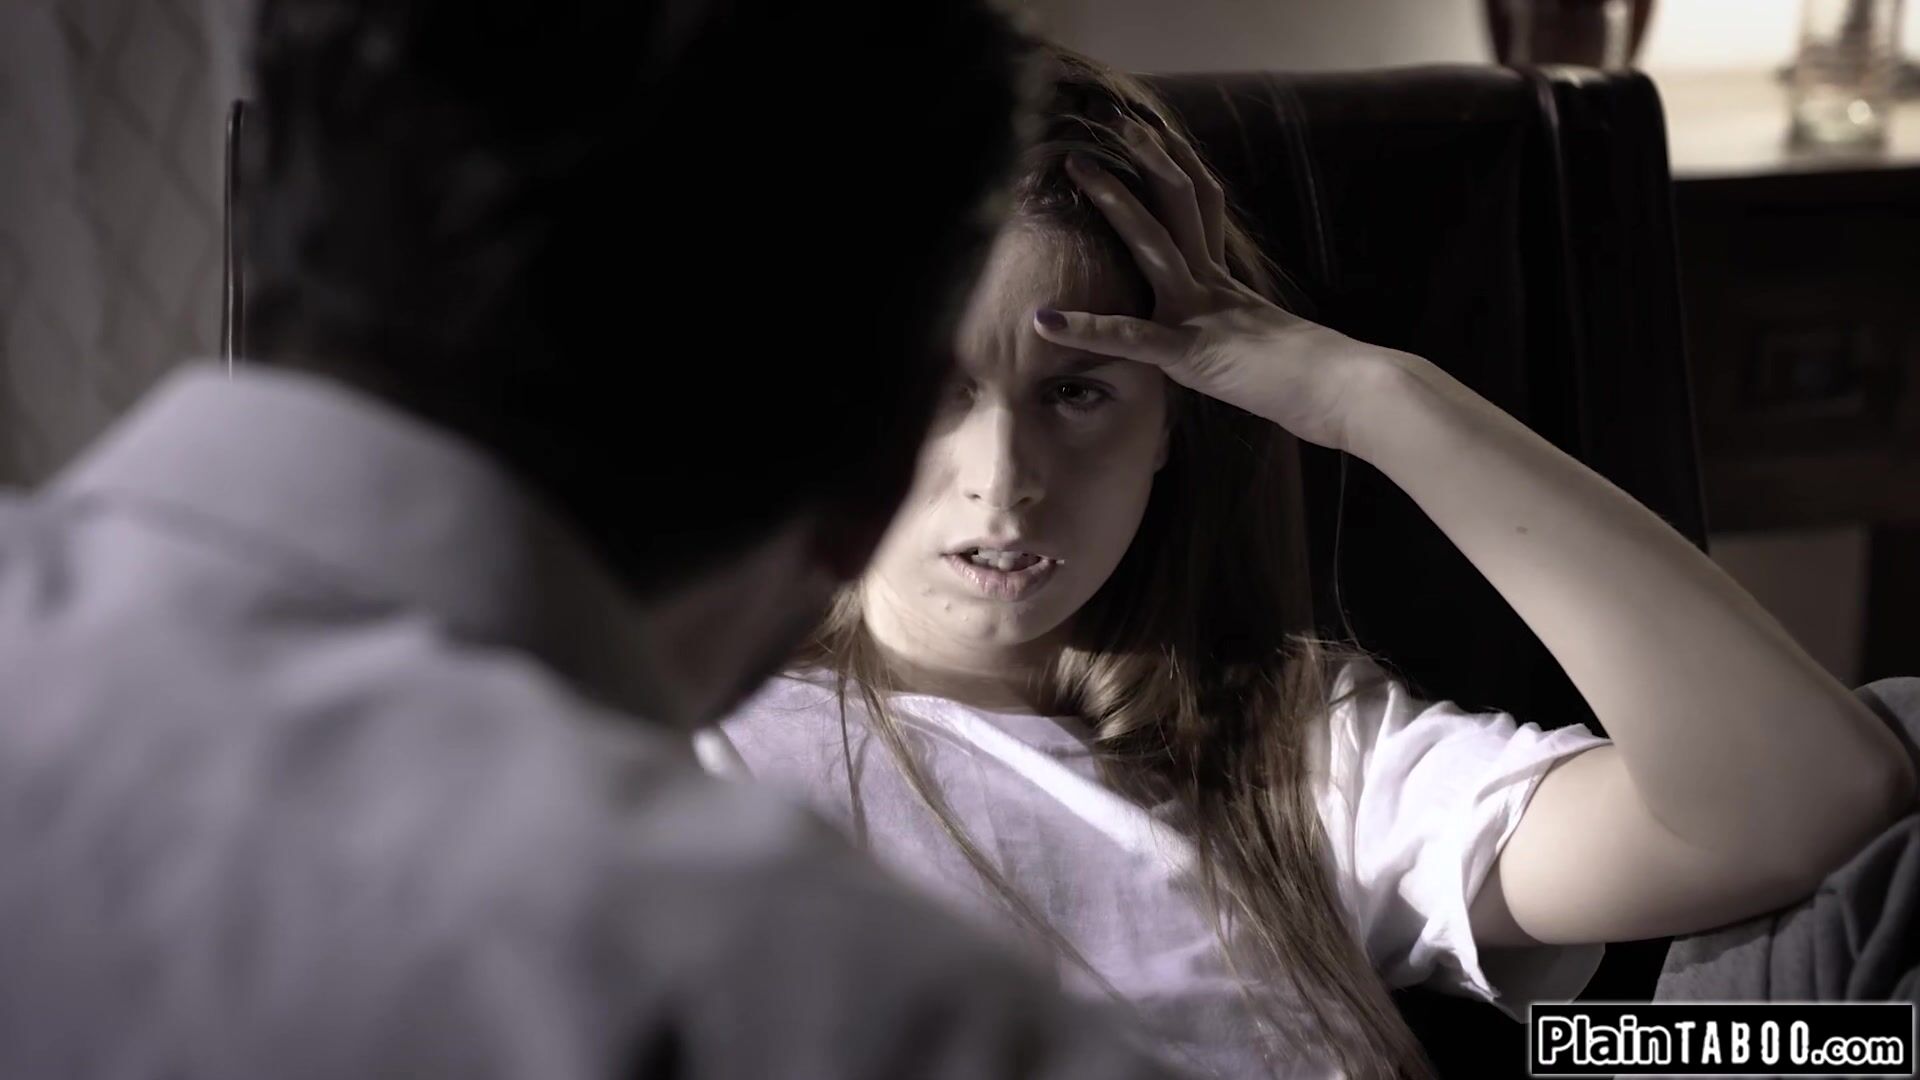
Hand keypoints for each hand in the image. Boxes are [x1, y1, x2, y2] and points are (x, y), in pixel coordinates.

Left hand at [1033, 117, 1407, 452]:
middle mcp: (1212, 286)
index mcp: (1228, 285)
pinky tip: (1047, 321)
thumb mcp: (1266, 348)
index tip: (1155, 135)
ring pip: (1153, 243)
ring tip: (1075, 167)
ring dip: (1113, 203)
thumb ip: (1239, 337)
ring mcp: (1199, 314)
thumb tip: (1235, 346)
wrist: (1345, 393)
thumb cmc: (1316, 382)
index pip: (1201, 210)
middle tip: (1115, 124)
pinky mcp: (1189, 352)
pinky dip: (1086, 329)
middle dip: (1145, 161)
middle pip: (1178, 205)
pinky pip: (1130, 338)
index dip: (1178, 169)